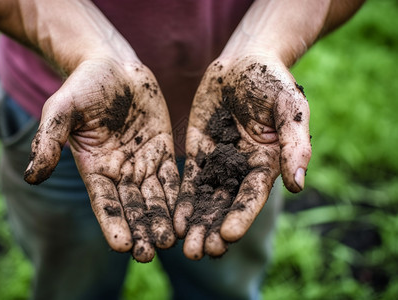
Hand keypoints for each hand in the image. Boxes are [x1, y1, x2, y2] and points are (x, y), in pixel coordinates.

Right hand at [24, 59, 179, 261]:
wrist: (112, 66)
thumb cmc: (83, 86)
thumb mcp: (62, 110)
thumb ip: (49, 141)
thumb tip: (32, 176)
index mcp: (94, 167)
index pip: (104, 202)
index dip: (113, 223)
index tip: (123, 246)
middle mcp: (119, 171)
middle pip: (132, 206)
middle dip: (141, 229)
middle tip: (151, 253)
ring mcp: (142, 161)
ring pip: (155, 197)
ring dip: (162, 219)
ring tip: (172, 242)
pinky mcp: (161, 150)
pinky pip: (172, 176)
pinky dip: (179, 196)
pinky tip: (187, 214)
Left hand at [174, 55, 310, 259]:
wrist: (243, 62)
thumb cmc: (272, 82)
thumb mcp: (291, 107)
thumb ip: (295, 144)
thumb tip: (298, 184)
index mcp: (267, 163)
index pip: (252, 196)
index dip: (241, 216)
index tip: (229, 236)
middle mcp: (242, 169)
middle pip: (226, 205)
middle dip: (212, 229)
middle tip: (198, 252)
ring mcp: (218, 162)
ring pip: (205, 198)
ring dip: (195, 222)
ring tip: (182, 246)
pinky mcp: (198, 152)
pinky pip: (188, 179)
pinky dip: (181, 200)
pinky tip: (172, 220)